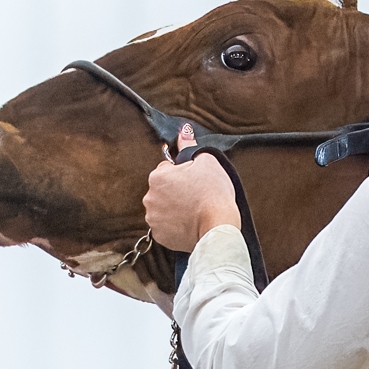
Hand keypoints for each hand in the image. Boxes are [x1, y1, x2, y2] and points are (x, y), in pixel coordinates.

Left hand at [142, 127, 239, 250]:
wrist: (218, 228)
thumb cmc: (214, 194)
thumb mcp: (207, 162)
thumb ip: (190, 146)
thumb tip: (183, 131)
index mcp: (158, 176)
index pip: (167, 169)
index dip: (184, 174)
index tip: (196, 182)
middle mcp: (149, 197)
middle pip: (163, 190)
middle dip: (176, 192)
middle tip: (197, 197)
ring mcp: (153, 218)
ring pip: (163, 208)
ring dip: (175, 209)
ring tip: (194, 212)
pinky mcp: (161, 236)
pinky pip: (166, 227)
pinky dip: (176, 226)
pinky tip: (189, 224)